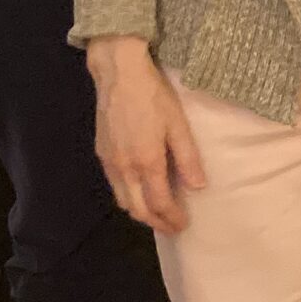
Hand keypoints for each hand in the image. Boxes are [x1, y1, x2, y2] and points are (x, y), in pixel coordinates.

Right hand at [89, 36, 204, 232]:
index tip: (183, 225)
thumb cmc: (153, 95)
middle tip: (171, 227)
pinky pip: (114, 186)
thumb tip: (198, 187)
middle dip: (155, 223)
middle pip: (137, 209)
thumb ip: (188, 159)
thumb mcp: (178, 125)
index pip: (159, 203)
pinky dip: (127, 197)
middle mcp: (124, 168)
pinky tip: (138, 190)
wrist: (119, 74)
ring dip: (140, 212)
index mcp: (146, 162)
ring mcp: (109, 162)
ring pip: (122, 200)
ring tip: (157, 213)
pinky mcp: (101, 153)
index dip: (172, 218)